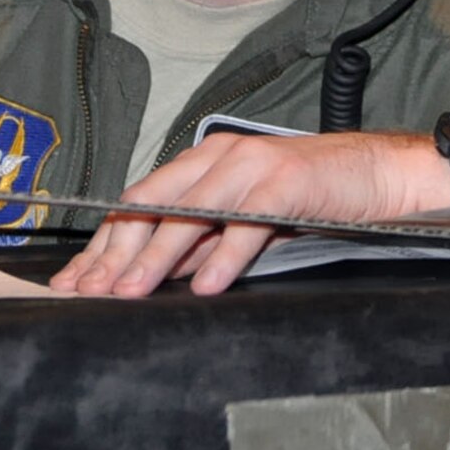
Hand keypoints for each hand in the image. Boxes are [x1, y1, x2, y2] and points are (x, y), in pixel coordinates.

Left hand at [47, 130, 449, 298]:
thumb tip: (151, 272)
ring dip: (156, 256)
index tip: (75, 281)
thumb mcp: (241, 216)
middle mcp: (218, 158)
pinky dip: (224, 255)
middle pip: (151, 205)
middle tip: (89, 291)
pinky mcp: (286, 183)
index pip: (137, 202)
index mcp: (201, 163)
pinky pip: (247, 223)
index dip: (104, 244)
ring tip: (130, 290)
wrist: (374, 172)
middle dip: (116, 252)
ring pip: (190, 213)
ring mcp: (251, 167)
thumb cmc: (307, 195)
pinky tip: (206, 284)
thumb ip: (198, 239)